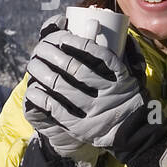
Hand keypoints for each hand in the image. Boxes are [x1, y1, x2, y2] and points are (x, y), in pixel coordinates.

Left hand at [25, 26, 166, 166]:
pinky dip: (42, 98)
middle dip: (52, 54)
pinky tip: (33, 90)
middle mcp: (104, 90)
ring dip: (43, 73)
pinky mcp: (80, 125)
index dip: (76, 43)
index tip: (62, 35)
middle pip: (73, 67)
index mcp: (117, 76)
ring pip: (61, 86)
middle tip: (40, 47)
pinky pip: (56, 108)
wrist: (133, 134)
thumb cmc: (130, 99)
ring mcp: (91, 108)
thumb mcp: (133, 76)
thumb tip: (121, 33)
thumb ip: (128, 56)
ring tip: (32, 64)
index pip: (96, 53)